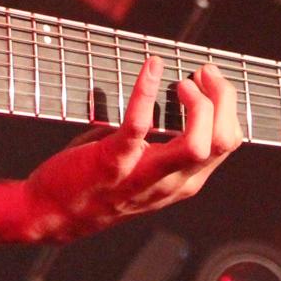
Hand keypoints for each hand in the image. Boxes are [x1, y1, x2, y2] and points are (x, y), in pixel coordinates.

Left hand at [20, 57, 241, 243]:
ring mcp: (144, 175)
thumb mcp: (146, 169)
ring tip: (183, 82)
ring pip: (197, 144)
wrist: (53, 213)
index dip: (226, 105)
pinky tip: (151, 67)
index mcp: (183, 182)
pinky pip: (139, 124)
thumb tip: (181, 98)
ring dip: (198, 104)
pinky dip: (146, 90)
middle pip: (221, 141)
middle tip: (202, 73)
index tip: (208, 79)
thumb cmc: (98, 182)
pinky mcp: (114, 162)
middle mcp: (171, 183)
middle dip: (222, 99)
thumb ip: (166, 146)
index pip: (227, 142)